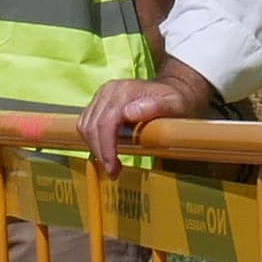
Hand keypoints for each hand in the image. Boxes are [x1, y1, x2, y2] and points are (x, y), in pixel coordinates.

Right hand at [83, 64, 213, 165]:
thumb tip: (128, 113)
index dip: (106, 148)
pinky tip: (106, 152)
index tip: (113, 168)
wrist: (173, 89)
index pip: (105, 122)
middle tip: (114, 172)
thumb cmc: (175, 101)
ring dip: (95, 148)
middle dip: (100, 153)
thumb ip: (155, 107)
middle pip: (92, 126)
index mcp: (124, 92)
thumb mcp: (174, 105)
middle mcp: (109, 91)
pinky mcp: (99, 102)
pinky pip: (86, 123)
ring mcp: (102, 95)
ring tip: (111, 165)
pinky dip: (93, 141)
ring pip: (86, 126)